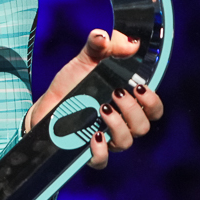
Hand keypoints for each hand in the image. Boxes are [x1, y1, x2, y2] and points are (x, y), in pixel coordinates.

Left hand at [26, 29, 163, 168]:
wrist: (45, 104)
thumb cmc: (71, 83)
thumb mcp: (85, 59)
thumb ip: (101, 46)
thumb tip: (122, 39)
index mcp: (127, 103)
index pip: (154, 109)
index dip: (153, 102)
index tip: (140, 87)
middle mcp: (121, 123)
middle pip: (143, 126)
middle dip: (133, 110)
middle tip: (116, 93)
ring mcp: (106, 139)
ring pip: (126, 142)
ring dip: (118, 125)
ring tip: (102, 108)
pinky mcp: (86, 152)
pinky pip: (102, 160)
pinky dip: (100, 150)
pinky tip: (93, 135)